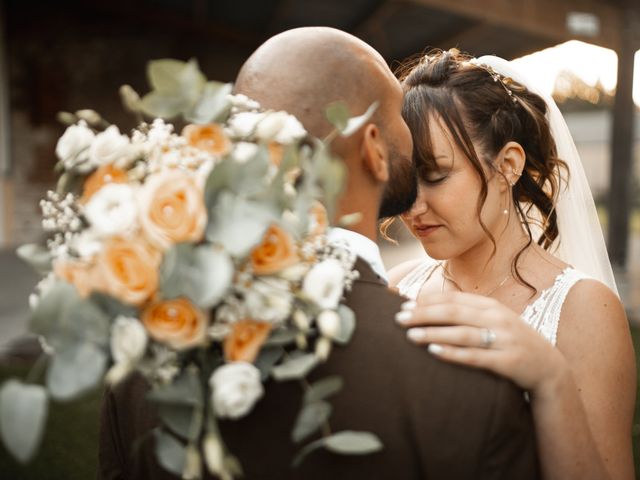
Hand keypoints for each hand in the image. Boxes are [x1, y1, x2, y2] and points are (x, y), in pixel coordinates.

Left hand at [395, 291, 567, 392]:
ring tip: (410, 335)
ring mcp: (504, 339)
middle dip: (424, 314)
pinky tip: (434, 353)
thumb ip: (467, 313)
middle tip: (399, 319)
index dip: (427, 301)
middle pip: (454, 312)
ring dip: (434, 334)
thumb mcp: (493, 321)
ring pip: (462, 333)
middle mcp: (497, 319)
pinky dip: (454, 353)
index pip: (453, 298)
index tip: (403, 305)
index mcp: (490, 306)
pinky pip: (476, 356)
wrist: (549, 367)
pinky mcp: (508, 361)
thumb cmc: (510, 341)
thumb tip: (427, 306)